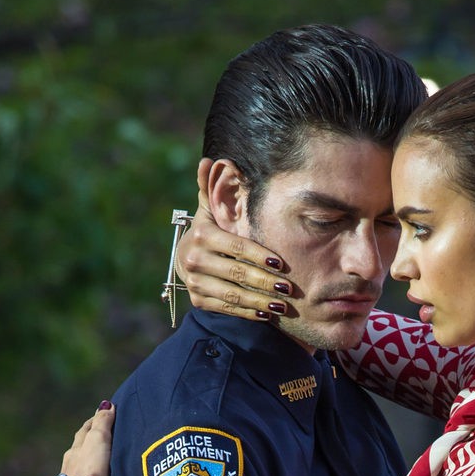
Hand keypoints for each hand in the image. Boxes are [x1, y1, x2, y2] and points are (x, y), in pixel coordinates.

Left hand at [51, 403, 114, 475]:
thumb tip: (106, 404)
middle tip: (92, 444)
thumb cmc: (91, 473)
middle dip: (82, 449)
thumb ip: (102, 423)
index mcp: (74, 456)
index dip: (92, 424)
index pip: (83, 435)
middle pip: (74, 457)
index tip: (100, 417)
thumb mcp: (99, 442)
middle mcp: (65, 474)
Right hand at [177, 161, 296, 322]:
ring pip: (233, 294)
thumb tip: (209, 161)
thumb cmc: (209, 231)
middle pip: (236, 273)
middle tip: (288, 287)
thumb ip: (213, 190)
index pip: (236, 247)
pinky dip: (248, 313)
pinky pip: (227, 308)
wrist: (187, 259)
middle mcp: (195, 259)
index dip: (258, 256)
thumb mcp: (210, 210)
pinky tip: (266, 314)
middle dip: (264, 281)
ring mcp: (196, 282)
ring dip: (259, 300)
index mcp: (202, 234)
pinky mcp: (198, 300)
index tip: (280, 263)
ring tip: (282, 305)